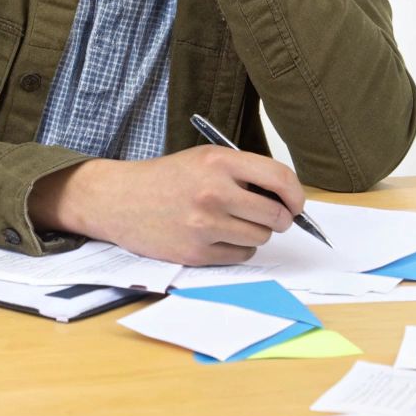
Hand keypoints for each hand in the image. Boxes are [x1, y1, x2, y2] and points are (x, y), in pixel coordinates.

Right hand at [29, 146, 306, 265]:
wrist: (119, 199)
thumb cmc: (165, 179)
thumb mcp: (203, 159)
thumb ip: (244, 172)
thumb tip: (287, 199)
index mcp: (218, 162)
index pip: (280, 179)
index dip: (296, 195)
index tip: (296, 203)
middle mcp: (214, 193)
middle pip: (276, 216)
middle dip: (279, 218)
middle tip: (268, 216)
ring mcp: (205, 225)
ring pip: (260, 238)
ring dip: (255, 233)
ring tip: (232, 222)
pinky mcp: (197, 252)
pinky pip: (241, 256)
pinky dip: (236, 249)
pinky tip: (216, 236)